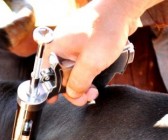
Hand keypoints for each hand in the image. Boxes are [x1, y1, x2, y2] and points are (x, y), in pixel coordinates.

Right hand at [45, 0, 162, 105]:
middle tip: (88, 96)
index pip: (46, 75)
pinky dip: (89, 72)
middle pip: (61, 75)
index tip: (55, 102)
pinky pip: (83, 63)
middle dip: (73, 89)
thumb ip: (79, 82)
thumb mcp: (91, 62)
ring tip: (95, 89)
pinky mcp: (85, 44)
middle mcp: (61, 47)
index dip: (50, 90)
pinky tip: (98, 76)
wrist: (122, 9)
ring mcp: (73, 45)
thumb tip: (73, 95)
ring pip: (73, 70)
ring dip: (83, 82)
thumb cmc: (105, 29)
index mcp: (55, 49)